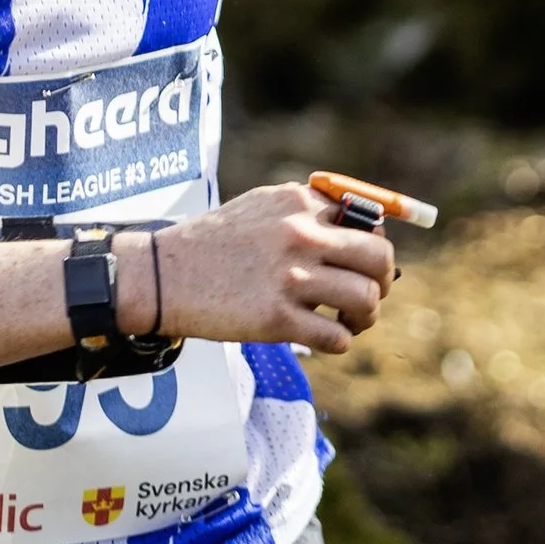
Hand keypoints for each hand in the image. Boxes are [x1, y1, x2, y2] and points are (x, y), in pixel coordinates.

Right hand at [139, 184, 396, 357]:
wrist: (161, 275)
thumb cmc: (212, 242)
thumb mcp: (260, 206)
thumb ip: (307, 211)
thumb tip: (365, 230)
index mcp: (298, 202)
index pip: (368, 220)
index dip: (373, 246)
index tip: (364, 265)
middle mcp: (300, 234)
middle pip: (379, 258)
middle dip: (383, 281)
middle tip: (369, 296)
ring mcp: (290, 278)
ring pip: (366, 299)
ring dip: (366, 316)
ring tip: (348, 321)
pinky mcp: (277, 319)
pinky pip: (337, 337)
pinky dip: (339, 341)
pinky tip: (324, 336)